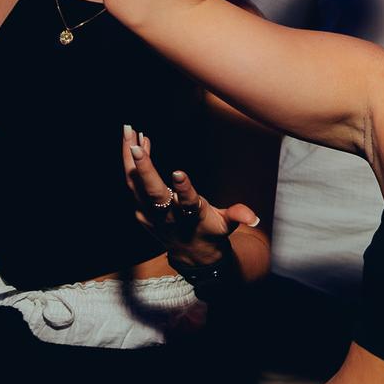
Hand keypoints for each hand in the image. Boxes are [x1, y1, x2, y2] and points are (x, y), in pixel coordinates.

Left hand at [121, 124, 258, 269]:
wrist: (190, 253)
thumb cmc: (211, 231)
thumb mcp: (227, 225)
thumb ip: (237, 216)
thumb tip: (253, 218)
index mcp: (191, 218)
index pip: (187, 204)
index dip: (183, 190)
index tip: (177, 172)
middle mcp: (167, 217)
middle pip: (152, 193)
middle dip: (144, 169)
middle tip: (136, 146)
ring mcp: (149, 214)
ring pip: (135, 184)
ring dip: (131, 158)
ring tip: (130, 130)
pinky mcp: (140, 209)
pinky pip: (133, 182)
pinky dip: (132, 162)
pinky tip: (136, 141)